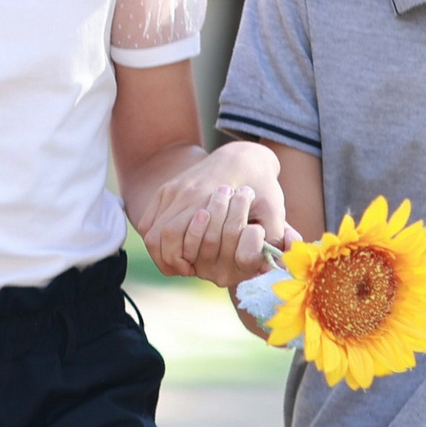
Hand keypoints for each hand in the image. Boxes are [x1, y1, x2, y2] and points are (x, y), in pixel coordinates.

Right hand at [141, 143, 284, 278]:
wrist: (244, 156)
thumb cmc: (261, 186)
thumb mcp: (274, 209)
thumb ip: (276, 238)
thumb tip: (273, 265)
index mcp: (204, 197)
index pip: (172, 236)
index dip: (177, 260)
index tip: (191, 270)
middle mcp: (182, 193)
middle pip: (157, 235)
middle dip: (167, 259)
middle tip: (185, 270)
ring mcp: (172, 190)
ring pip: (150, 229)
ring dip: (161, 250)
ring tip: (179, 261)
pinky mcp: (167, 190)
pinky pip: (149, 220)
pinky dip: (156, 236)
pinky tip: (174, 245)